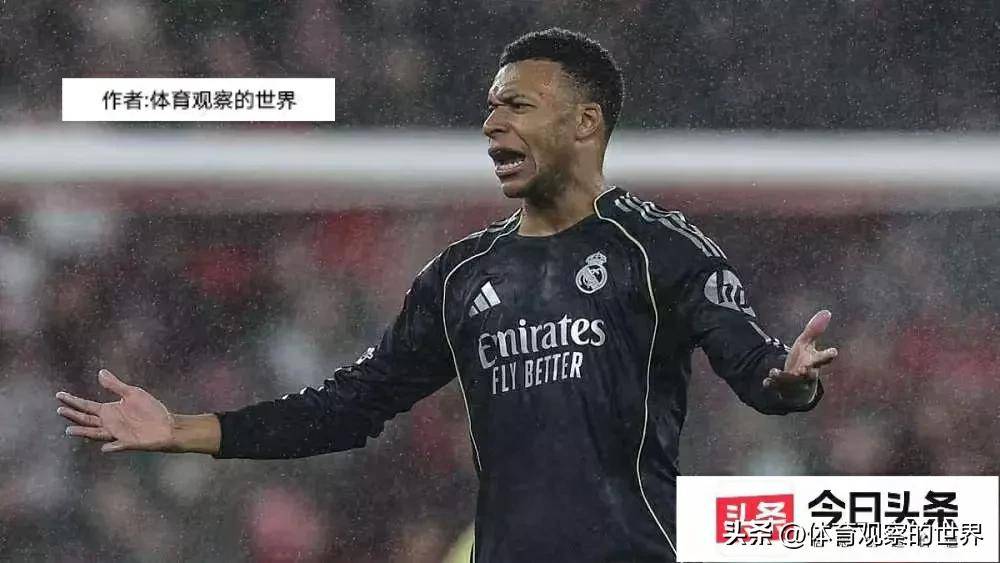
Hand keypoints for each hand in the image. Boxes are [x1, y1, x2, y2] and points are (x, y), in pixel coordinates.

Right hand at [56, 369, 175, 452]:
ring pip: (96, 433)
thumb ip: (115, 385)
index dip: (73, 401)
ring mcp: (117, 434)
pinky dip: (112, 447)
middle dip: (73, 415)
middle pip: (87, 419)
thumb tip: (101, 372)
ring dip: (84, 432)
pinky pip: (118, 446)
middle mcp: (110, 423)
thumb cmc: (151, 410)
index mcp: (109, 411)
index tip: (59, 395)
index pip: (86, 406)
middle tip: (59, 409)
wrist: (167, 425)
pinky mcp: (128, 442)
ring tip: (69, 430)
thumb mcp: (133, 393)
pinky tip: (104, 447)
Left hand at [762, 310, 837, 405]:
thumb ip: (814, 330)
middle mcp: (807, 374)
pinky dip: (771, 384)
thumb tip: (827, 311)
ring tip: (774, 372)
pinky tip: (766, 381)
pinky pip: (777, 387)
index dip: (829, 355)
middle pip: (810, 374)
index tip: (834, 351)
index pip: (824, 358)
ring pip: (791, 382)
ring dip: (783, 377)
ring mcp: (795, 383)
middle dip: (808, 372)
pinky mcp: (783, 388)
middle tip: (805, 368)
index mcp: (815, 362)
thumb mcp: (807, 344)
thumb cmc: (804, 361)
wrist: (796, 387)